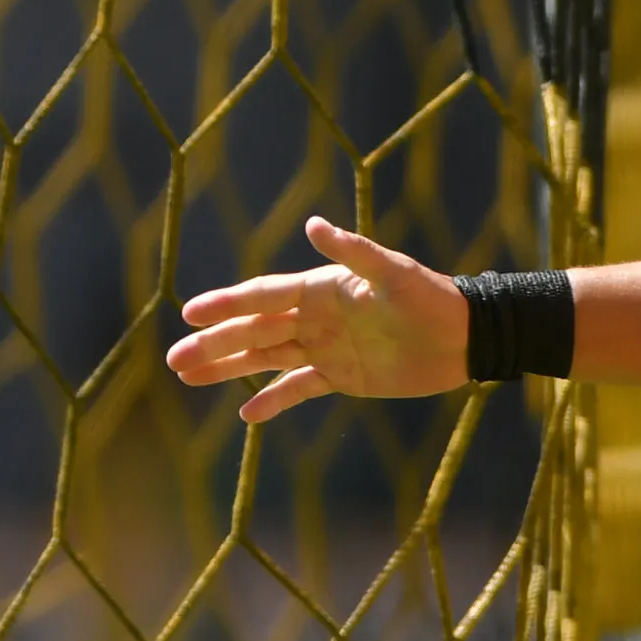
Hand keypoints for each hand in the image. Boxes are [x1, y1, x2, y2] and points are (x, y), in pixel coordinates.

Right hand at [168, 216, 470, 422]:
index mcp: (320, 289)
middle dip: (213, 345)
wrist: (466, 337)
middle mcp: (314, 317)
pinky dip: (273, 401)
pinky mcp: (340, 377)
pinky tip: (246, 415)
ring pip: (265, 360)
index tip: (190, 314)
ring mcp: (324, 348)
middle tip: (174, 360)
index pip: (262, 297)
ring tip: (189, 379)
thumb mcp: (393, 272)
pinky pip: (298, 389)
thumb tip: (314, 225)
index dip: (225, 305)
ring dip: (228, 369)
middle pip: (253, 332)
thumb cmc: (431, 297)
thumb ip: (352, 250)